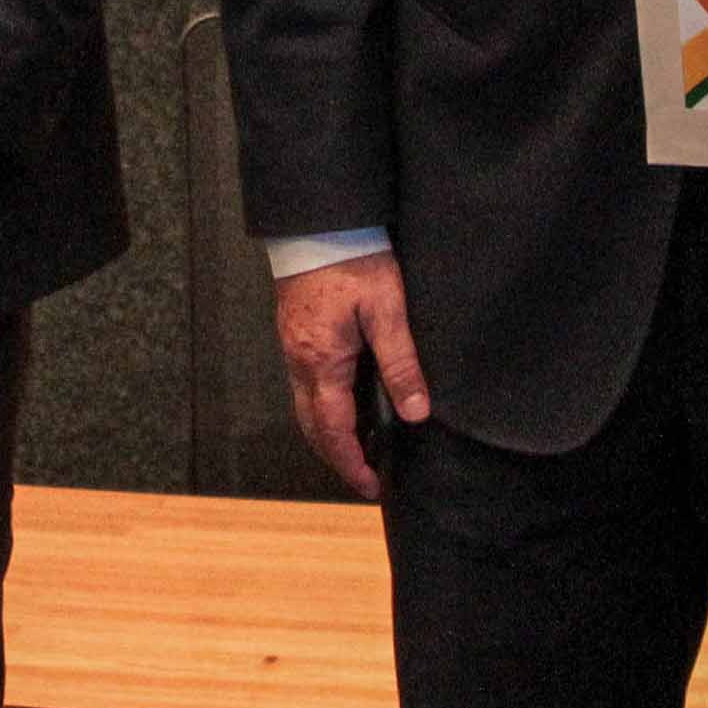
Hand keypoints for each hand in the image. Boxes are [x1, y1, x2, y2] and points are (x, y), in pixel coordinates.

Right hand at [272, 251, 431, 500]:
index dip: (352, 463)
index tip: (370, 486)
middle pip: (311, 425)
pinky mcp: (294, 331)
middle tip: (365, 475)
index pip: (333, 430)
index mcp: (321, 361)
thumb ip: (401, 363)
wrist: (318, 221)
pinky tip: (346, 401)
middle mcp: (299, 360)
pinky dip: (323, 405)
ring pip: (305, 405)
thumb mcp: (387, 311)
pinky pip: (304, 383)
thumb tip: (416, 412)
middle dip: (336, 455)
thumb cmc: (354, 260)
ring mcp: (292, 345)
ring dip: (328, 432)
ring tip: (360, 445)